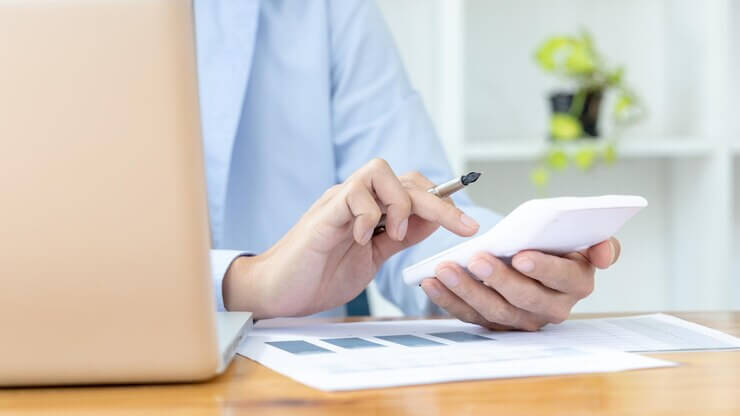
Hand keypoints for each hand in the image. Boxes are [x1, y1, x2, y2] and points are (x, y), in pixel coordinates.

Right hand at [222, 159, 478, 318]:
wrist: (277, 293)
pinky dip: (368, 215)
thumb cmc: (319, 276)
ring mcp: (338, 202)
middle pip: (405, 178)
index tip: (467, 224)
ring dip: (400, 202)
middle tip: (462, 226)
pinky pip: (354, 194)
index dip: (441, 200)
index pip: (412, 188)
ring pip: (380, 170)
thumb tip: (431, 220)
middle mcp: (355, 198)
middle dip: (439, 201)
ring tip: (394, 234)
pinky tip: (361, 239)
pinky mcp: (323, 214)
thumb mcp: (373, 258)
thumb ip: (398, 237)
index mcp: (369, 210)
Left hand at [420, 238, 620, 330]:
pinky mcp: (495, 323)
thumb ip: (602, 243)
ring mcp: (522, 319)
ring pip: (494, 310)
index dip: (543, 268)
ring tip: (444, 269)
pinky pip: (470, 315)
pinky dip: (448, 299)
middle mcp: (552, 307)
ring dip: (467, 289)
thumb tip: (604, 254)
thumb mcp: (583, 237)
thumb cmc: (558, 242)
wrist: (535, 254)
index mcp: (577, 283)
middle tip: (476, 259)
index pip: (563, 278)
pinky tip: (431, 282)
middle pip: (525, 299)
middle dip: (499, 279)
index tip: (521, 256)